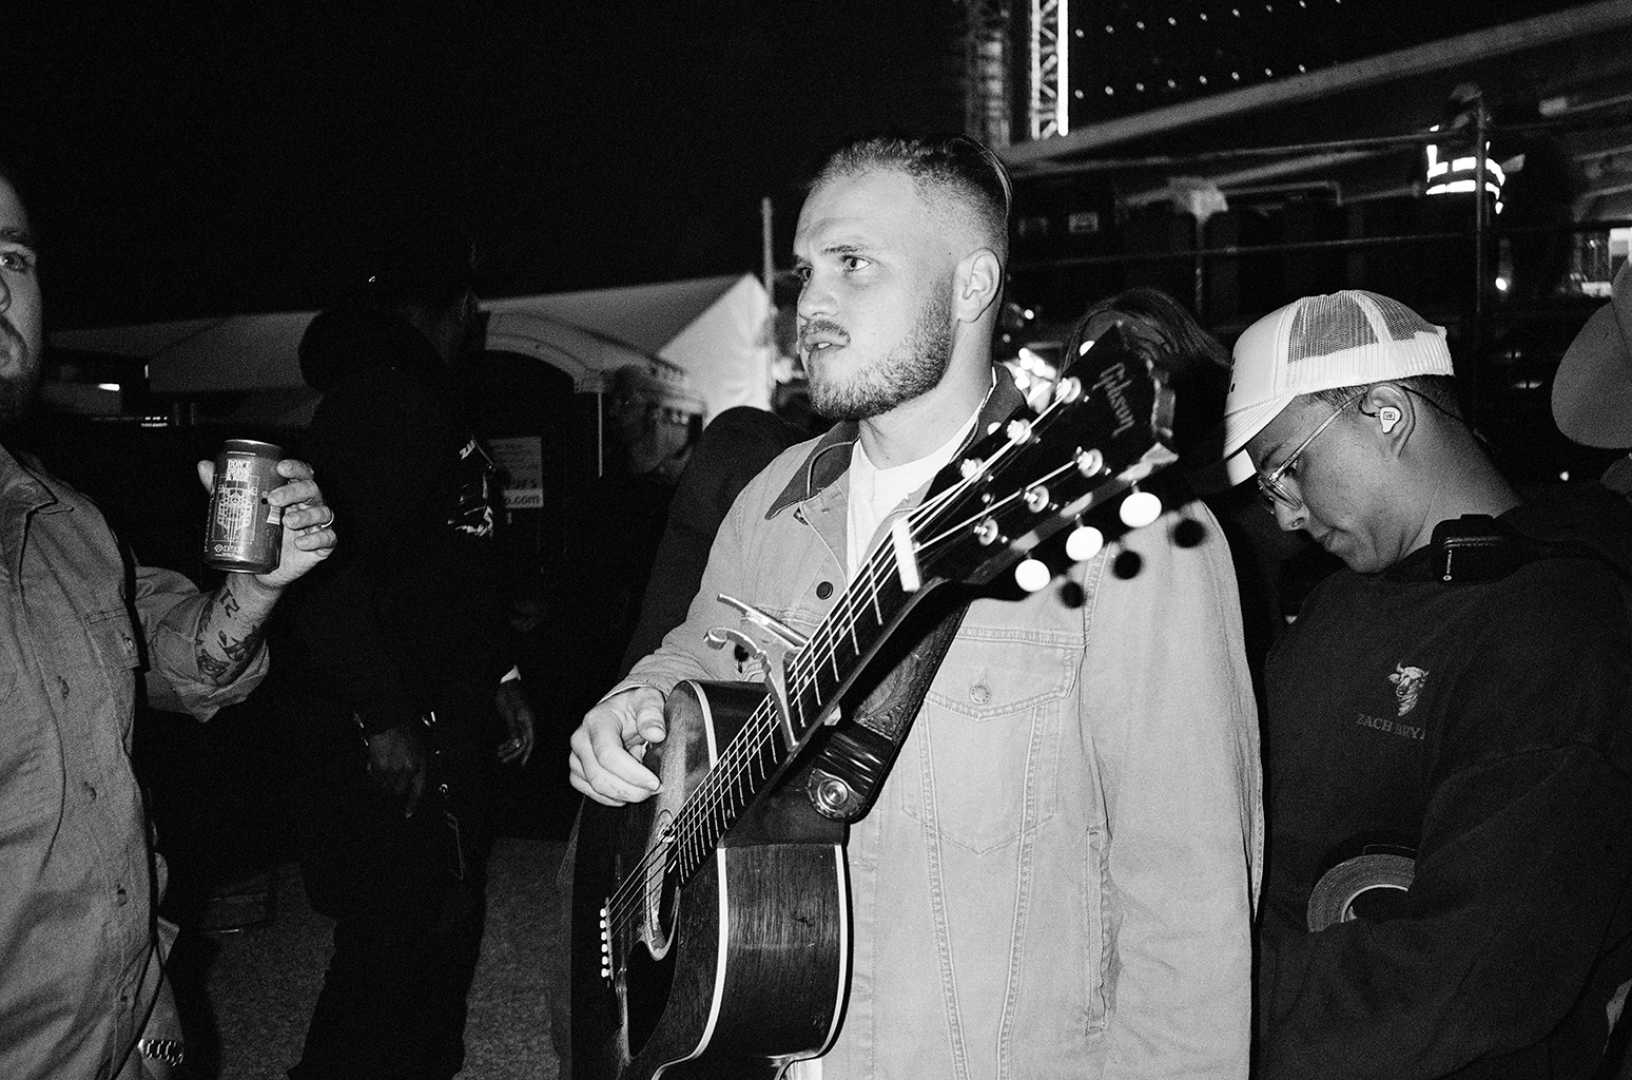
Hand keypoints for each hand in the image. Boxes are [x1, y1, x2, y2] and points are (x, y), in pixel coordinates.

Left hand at [195, 457, 337, 588]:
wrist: (258, 571)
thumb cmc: (255, 534)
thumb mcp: (239, 510)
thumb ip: (226, 489)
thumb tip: (204, 466)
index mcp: (293, 492)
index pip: (302, 473)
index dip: (296, 468)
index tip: (280, 468)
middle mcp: (309, 505)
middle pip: (312, 490)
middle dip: (294, 491)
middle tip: (272, 499)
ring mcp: (317, 525)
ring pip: (323, 512)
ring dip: (306, 515)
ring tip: (286, 521)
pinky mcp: (322, 545)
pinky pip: (328, 538)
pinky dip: (317, 538)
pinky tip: (301, 542)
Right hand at [365, 724, 427, 817]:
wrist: (391, 721)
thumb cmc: (406, 733)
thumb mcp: (420, 750)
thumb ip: (416, 768)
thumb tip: (408, 783)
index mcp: (420, 765)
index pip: (417, 791)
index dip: (412, 804)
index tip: (407, 813)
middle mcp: (408, 770)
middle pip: (398, 791)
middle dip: (394, 789)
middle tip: (390, 781)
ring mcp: (393, 770)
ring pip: (385, 787)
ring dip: (383, 784)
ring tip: (382, 772)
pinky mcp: (379, 767)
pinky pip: (375, 780)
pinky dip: (373, 778)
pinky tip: (373, 769)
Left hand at [494, 679, 535, 766]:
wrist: (506, 684)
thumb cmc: (508, 697)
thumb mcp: (509, 713)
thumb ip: (514, 729)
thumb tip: (518, 744)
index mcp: (528, 721)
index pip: (530, 741)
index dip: (527, 753)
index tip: (522, 763)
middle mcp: (527, 722)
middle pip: (523, 742)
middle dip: (514, 752)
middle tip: (503, 760)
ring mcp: (521, 721)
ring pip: (518, 739)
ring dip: (509, 748)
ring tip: (499, 755)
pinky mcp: (515, 720)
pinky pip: (514, 734)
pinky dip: (508, 741)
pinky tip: (500, 747)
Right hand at [568, 686, 667, 805]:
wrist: (622, 712)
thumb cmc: (634, 707)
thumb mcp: (648, 701)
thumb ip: (652, 715)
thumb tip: (656, 733)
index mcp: (597, 721)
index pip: (608, 755)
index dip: (632, 773)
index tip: (654, 782)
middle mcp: (581, 740)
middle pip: (600, 777)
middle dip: (631, 790)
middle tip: (655, 789)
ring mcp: (577, 757)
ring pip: (596, 788)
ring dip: (625, 794)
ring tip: (644, 786)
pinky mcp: (578, 772)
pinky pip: (591, 793)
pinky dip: (613, 798)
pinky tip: (630, 789)